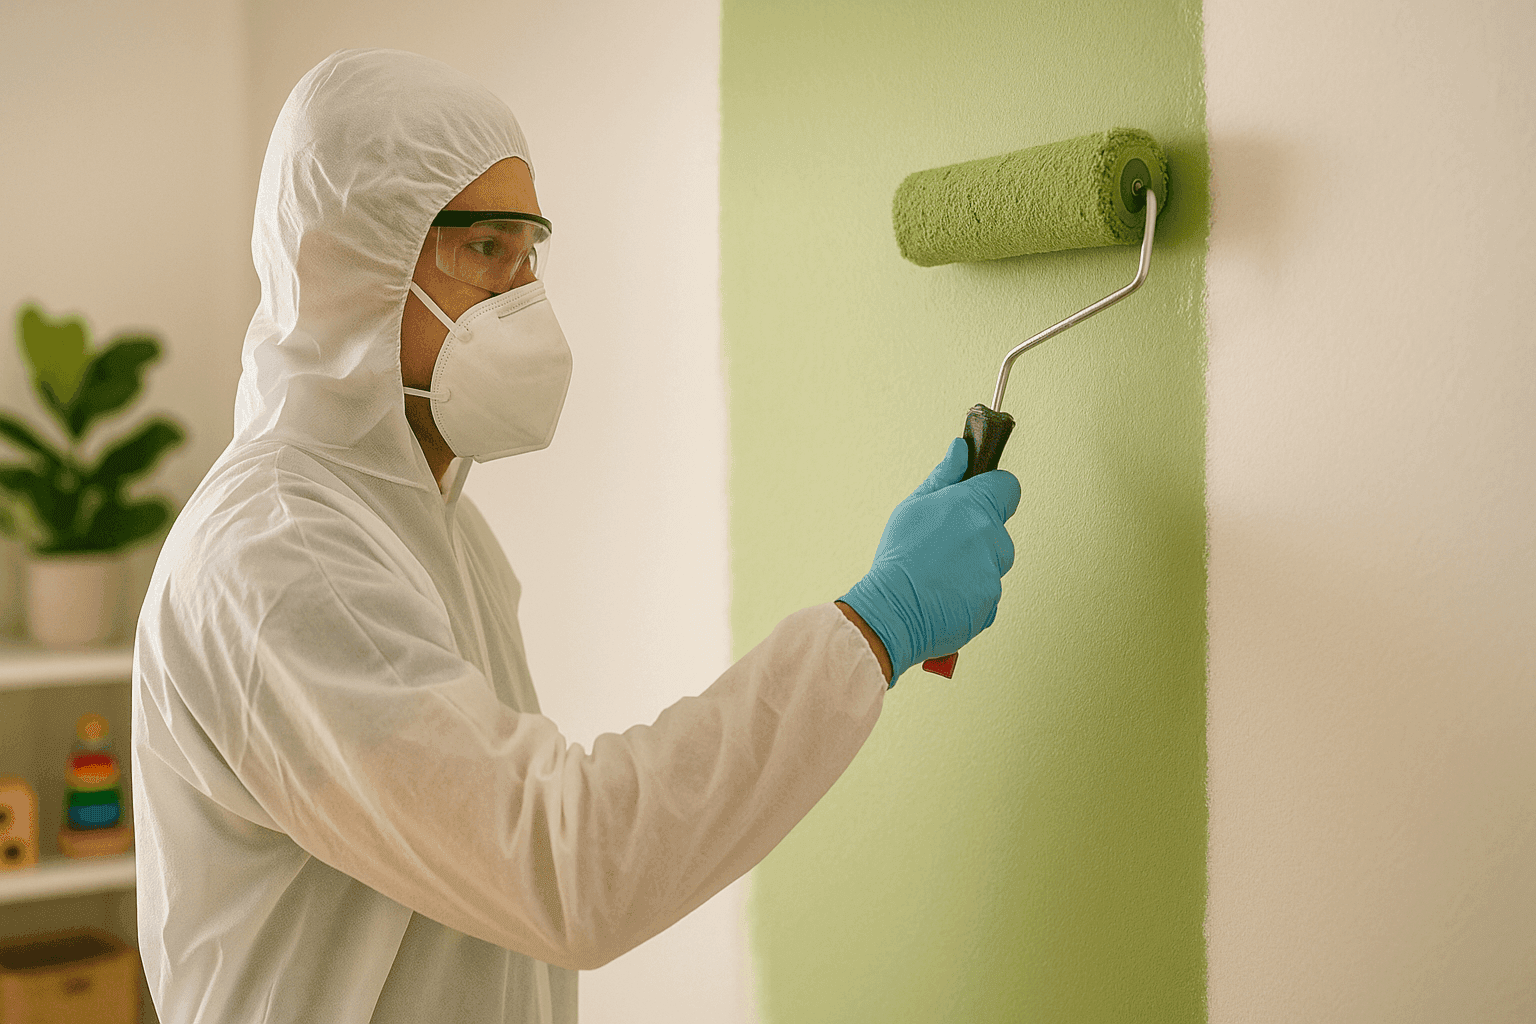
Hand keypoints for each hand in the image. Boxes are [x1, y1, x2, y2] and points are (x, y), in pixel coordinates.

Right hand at [838, 438, 1020, 682]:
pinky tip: (944, 596)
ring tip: (940, 575)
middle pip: (998, 529)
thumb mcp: (913, 506)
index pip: (1008, 487)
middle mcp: (989, 536)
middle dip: (978, 536)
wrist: (890, 611)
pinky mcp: (992, 602)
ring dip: (974, 567)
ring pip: (993, 563)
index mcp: (972, 505)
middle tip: (943, 547)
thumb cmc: (897, 557)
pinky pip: (988, 594)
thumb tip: (961, 449)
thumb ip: (944, 476)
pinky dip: (971, 596)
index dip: (992, 492)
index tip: (977, 500)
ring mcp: (993, 571)